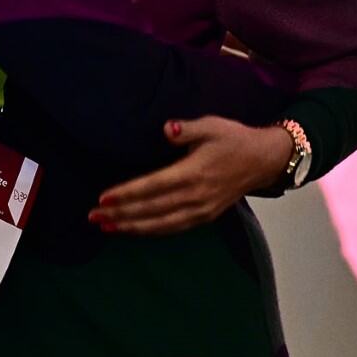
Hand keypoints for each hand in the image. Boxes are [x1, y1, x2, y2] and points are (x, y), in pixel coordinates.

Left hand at [91, 117, 293, 236]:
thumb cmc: (233, 139)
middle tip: (92, 217)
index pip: (152, 186)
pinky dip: (151, 231)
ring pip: (160, 224)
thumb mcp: (211, 126)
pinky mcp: (205, 217)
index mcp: (193, 173)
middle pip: (151, 209)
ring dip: (132, 227)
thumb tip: (166, 129)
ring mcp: (201, 210)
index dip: (127, 194)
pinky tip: (133, 230)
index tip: (103, 198)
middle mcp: (195, 196)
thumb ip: (186, 129)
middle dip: (120, 214)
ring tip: (106, 227)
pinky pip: (173, 228)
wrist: (263, 160)